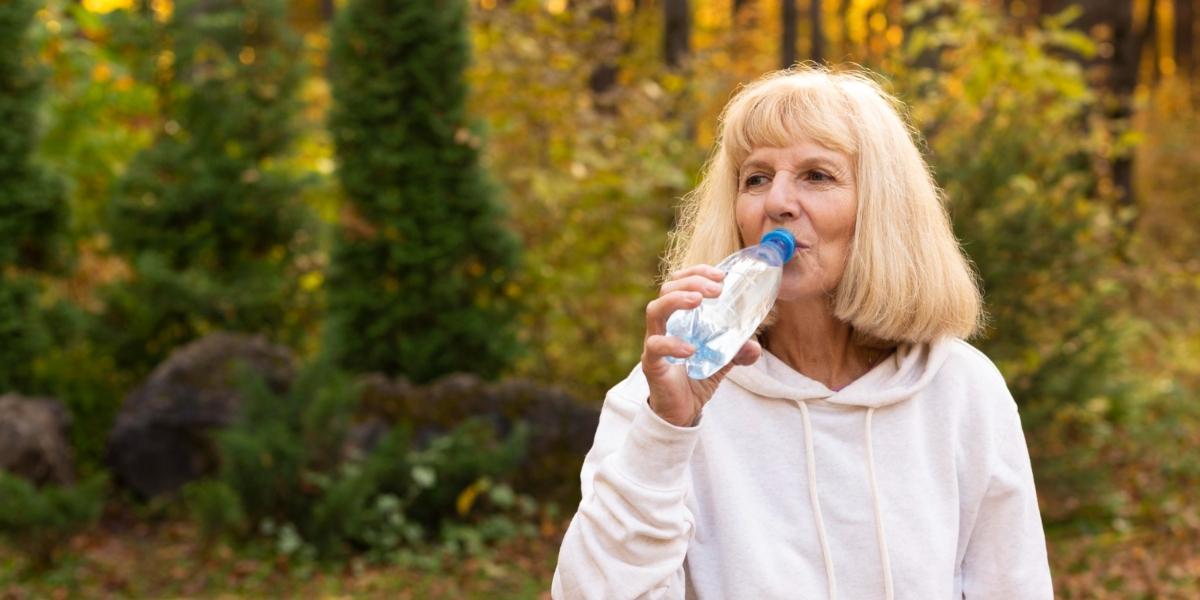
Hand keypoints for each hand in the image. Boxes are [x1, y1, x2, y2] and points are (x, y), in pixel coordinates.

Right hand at [641, 264, 762, 426]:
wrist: (681, 413)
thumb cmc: (695, 380)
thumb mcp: (721, 361)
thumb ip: (736, 350)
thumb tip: (754, 345)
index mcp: (679, 318)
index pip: (680, 283)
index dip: (697, 273)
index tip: (720, 275)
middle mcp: (664, 326)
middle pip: (666, 290)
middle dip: (691, 281)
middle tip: (716, 289)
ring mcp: (655, 343)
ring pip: (655, 311)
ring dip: (677, 300)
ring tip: (697, 300)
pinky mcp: (652, 364)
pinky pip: (656, 347)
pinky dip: (673, 344)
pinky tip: (691, 349)